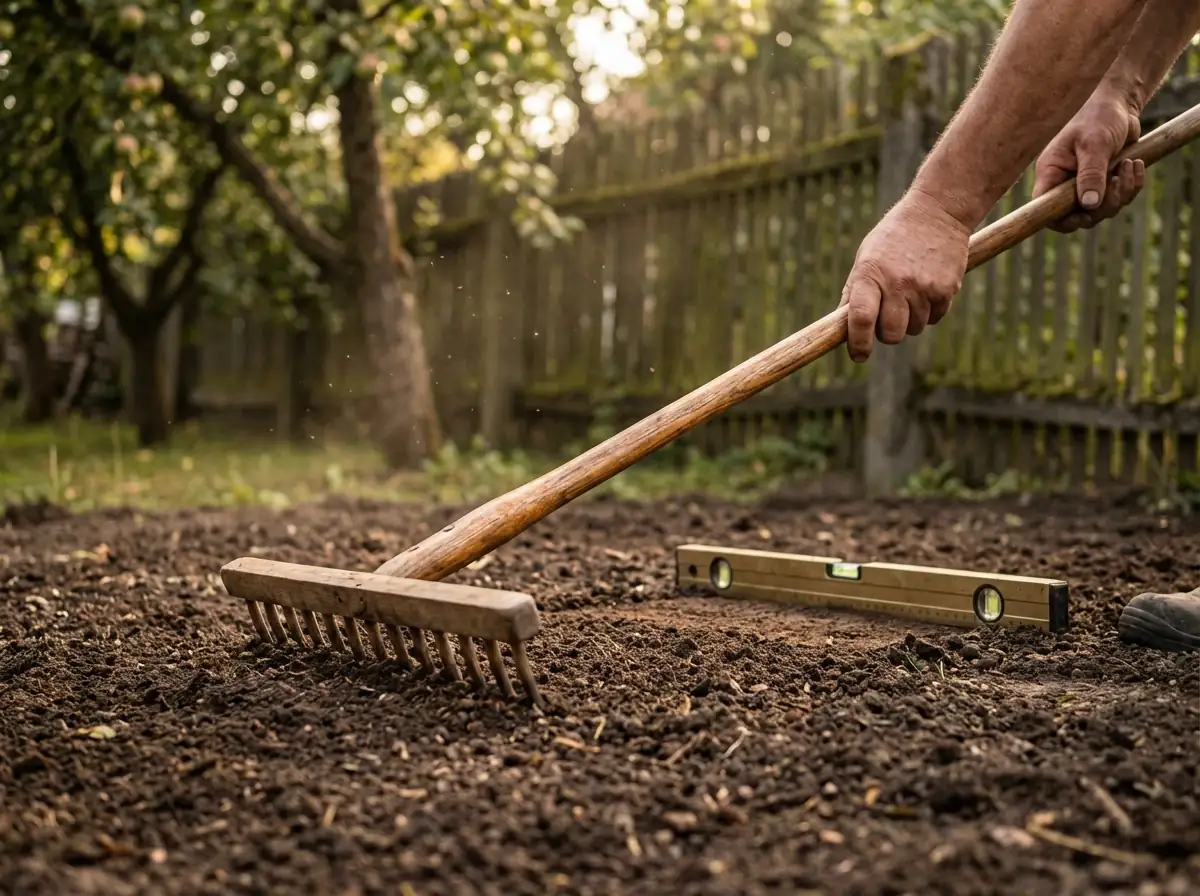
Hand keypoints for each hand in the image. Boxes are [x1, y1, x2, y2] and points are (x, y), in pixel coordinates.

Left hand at [838, 188, 970, 362]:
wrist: (938, 211)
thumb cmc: (893, 238)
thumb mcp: (866, 258)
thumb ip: (854, 292)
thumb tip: (843, 328)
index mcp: (870, 274)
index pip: (860, 318)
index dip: (858, 343)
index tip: (858, 355)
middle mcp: (897, 283)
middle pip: (891, 334)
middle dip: (887, 334)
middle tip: (887, 317)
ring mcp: (924, 287)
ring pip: (913, 329)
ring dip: (910, 320)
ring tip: (910, 291)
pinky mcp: (947, 290)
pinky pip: (934, 318)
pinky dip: (929, 311)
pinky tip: (927, 287)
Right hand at [1032, 85, 1144, 232]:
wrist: (1119, 104)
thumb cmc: (1099, 117)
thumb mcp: (1094, 144)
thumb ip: (1091, 174)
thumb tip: (1089, 206)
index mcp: (1051, 173)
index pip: (1045, 208)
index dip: (1059, 219)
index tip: (1082, 215)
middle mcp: (1064, 183)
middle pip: (1078, 216)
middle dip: (1103, 205)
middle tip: (1117, 180)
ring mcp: (1086, 185)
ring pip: (1102, 210)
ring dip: (1122, 193)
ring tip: (1130, 165)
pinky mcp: (1105, 184)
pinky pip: (1119, 199)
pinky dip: (1132, 186)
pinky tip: (1136, 165)